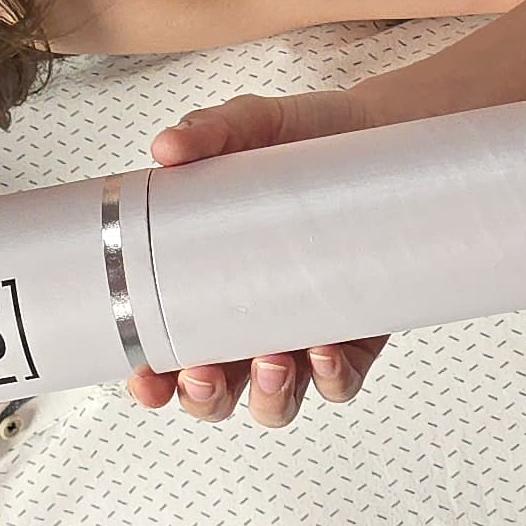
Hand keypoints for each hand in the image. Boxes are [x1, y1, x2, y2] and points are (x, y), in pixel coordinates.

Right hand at [124, 89, 386, 424]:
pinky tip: (326, 351)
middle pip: (216, 392)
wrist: (381, 134)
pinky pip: (340, 380)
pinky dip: (331, 379)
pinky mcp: (356, 334)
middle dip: (206, 397)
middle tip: (205, 373)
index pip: (166, 352)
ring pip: (276, 399)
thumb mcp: (250, 127)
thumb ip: (209, 131)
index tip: (145, 378)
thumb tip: (170, 147)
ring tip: (272, 362)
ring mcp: (303, 333)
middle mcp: (251, 321)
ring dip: (268, 396)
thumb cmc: (303, 142)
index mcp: (208, 287)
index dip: (150, 380)